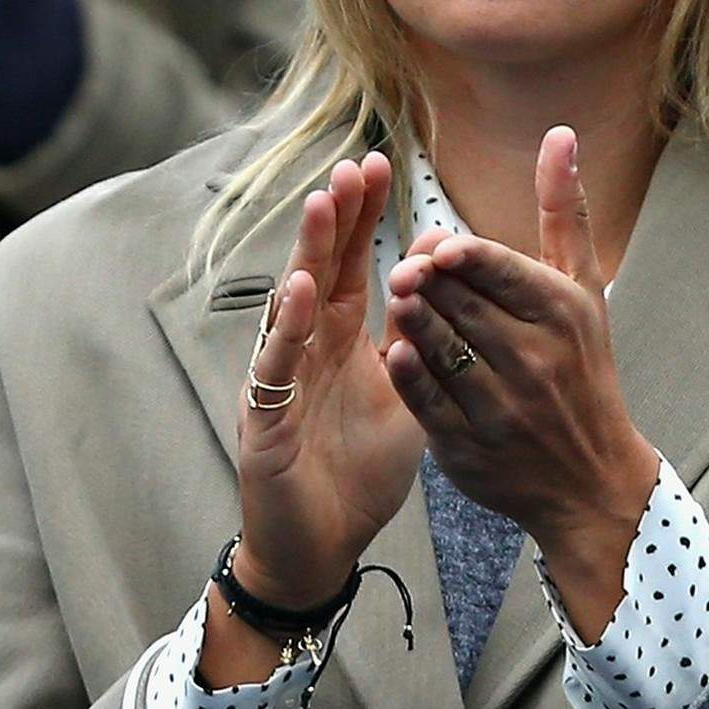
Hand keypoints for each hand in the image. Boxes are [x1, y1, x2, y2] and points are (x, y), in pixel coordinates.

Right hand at [233, 152, 424, 612]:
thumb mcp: (401, 399)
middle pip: (317, 269)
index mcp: (335, 342)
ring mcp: (279, 380)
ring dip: (307, 253)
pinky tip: (302, 291)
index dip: (361, 217)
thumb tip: (443, 286)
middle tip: (356, 163)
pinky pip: (275, 367)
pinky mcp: (265, 421)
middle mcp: (302, 350)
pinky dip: (287, 328)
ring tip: (325, 203)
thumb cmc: (356, 473)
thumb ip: (415, 344)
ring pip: (290, 306)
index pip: (347, 264)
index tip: (381, 166)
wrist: (322, 545)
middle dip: (335, 216)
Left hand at [384, 127, 659, 639]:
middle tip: (403, 264)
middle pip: (464, 306)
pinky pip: (428, 403)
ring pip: (443, 350)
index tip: (435, 242)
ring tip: (395, 295)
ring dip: (413, 320)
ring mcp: (503, 407)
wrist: (591, 476)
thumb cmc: (583, 367)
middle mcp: (537, 360)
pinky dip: (410, 374)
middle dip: (427, 281)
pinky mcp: (471, 446)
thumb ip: (563, 211)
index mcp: (562, 314)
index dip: (463, 253)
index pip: (502, 272)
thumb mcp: (583, 289)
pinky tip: (395, 350)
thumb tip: (560, 134)